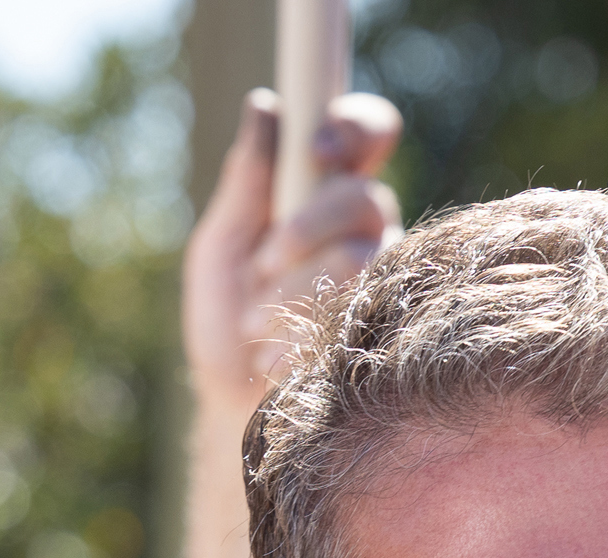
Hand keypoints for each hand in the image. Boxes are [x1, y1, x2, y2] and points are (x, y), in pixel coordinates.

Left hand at [183, 87, 403, 424]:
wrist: (231, 402)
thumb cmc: (224, 319)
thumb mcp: (221, 244)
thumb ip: (248, 180)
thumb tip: (265, 105)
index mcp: (325, 192)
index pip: (365, 135)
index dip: (354, 129)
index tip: (317, 149)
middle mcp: (364, 228)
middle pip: (366, 197)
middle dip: (306, 228)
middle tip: (262, 264)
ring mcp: (382, 278)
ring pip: (362, 257)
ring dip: (295, 291)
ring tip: (255, 324)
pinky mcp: (386, 328)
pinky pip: (362, 312)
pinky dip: (305, 332)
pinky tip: (277, 355)